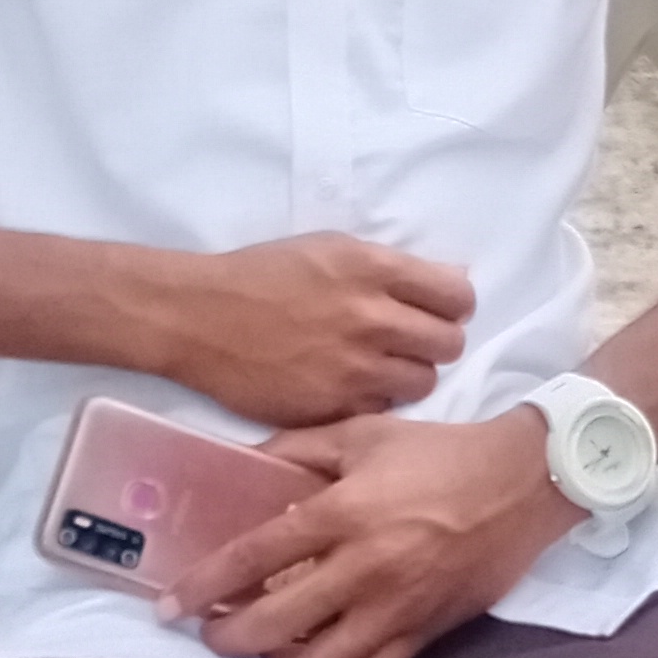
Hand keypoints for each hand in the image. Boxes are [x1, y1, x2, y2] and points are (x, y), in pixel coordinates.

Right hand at [165, 237, 473, 428]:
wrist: (199, 318)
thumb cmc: (263, 275)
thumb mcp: (331, 249)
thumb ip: (390, 269)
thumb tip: (450, 285)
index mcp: (373, 270)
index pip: (458, 296)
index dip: (451, 304)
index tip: (437, 309)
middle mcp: (372, 319)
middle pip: (449, 344)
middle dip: (435, 341)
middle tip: (409, 341)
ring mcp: (355, 369)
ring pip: (424, 382)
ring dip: (409, 374)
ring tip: (378, 366)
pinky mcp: (334, 407)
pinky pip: (382, 408)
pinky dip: (373, 398)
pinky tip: (348, 385)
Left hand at [171, 408, 568, 657]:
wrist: (526, 482)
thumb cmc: (440, 453)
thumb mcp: (364, 433)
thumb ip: (298, 447)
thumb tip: (244, 458)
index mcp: (344, 513)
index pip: (254, 558)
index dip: (204, 585)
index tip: (171, 605)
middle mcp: (366, 568)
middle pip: (277, 624)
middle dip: (230, 639)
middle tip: (210, 634)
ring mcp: (399, 608)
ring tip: (265, 649)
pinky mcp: (429, 632)